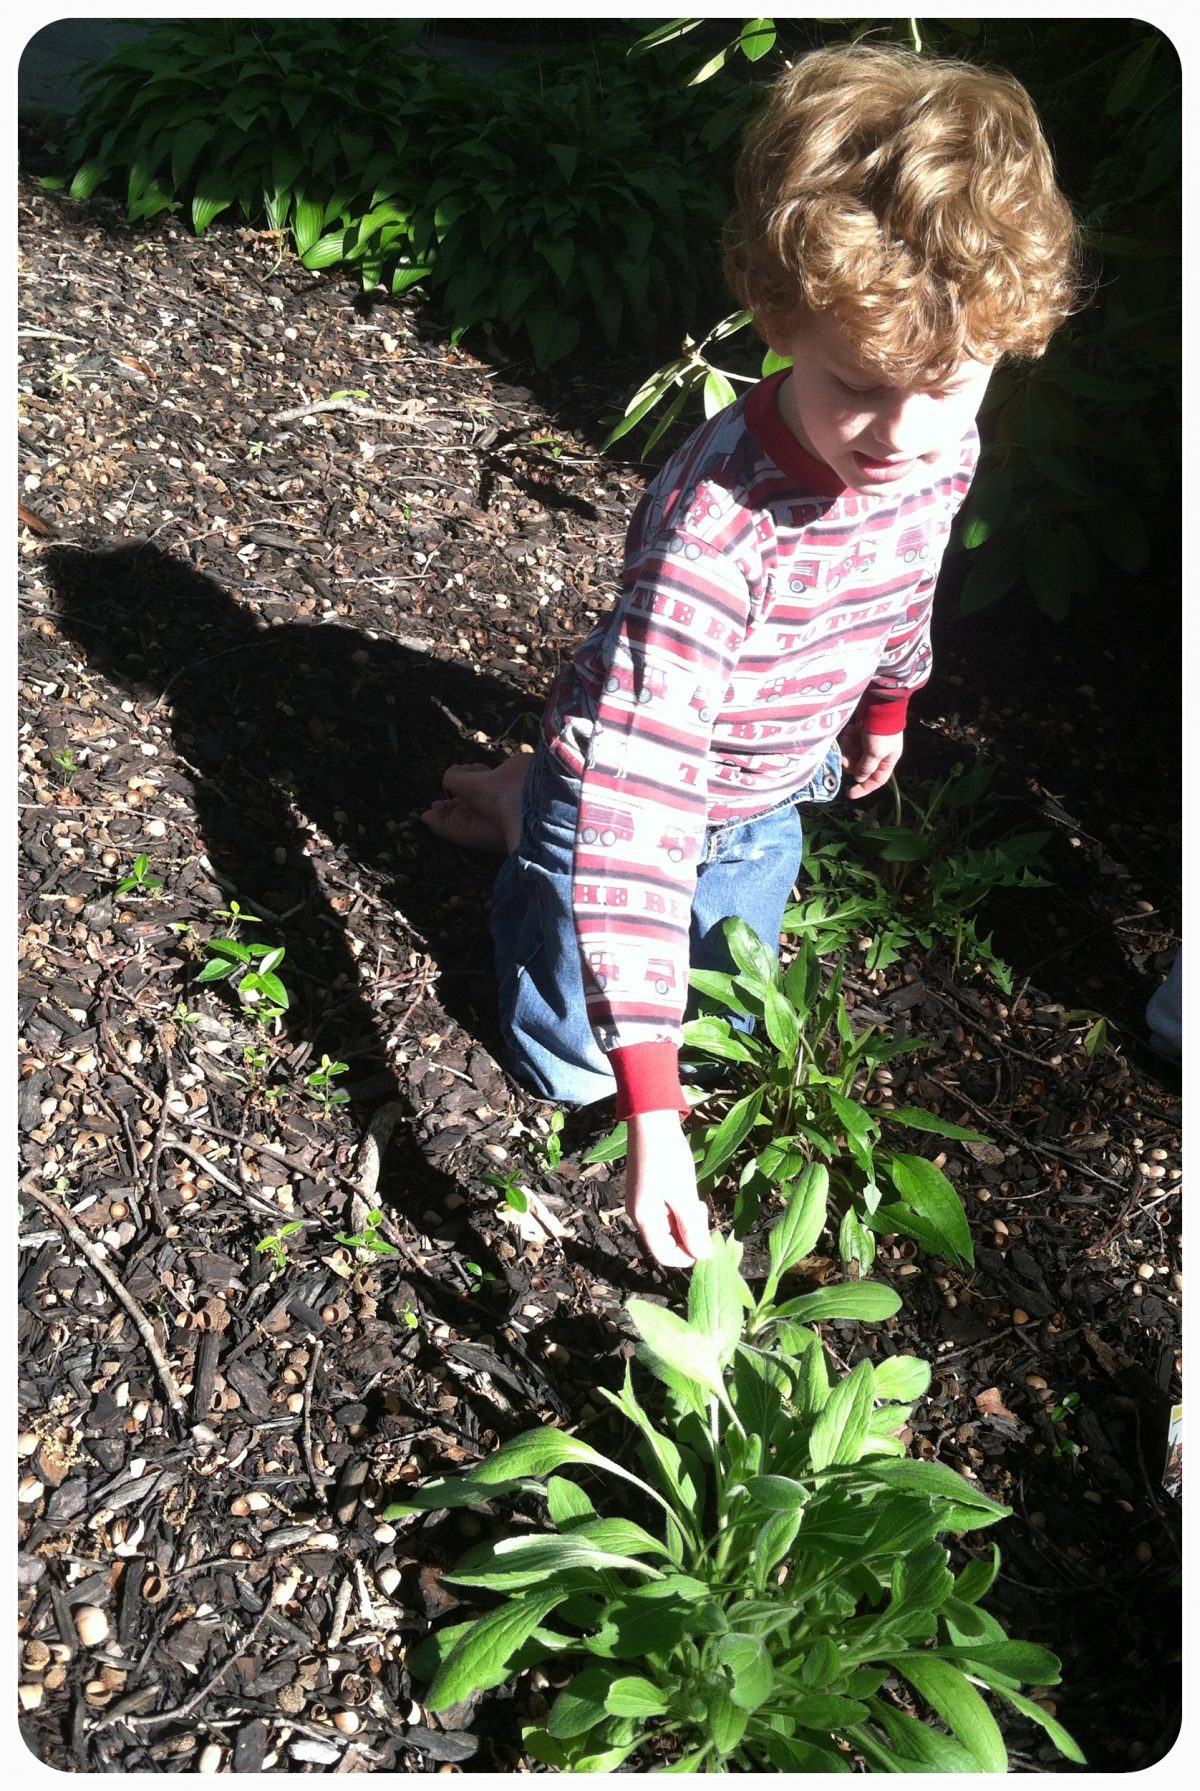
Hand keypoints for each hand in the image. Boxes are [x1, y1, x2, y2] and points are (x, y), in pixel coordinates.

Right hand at [625, 1110, 710, 1269]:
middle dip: (689, 1235)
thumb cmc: (668, 1157)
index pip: (665, 1255)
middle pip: (666, 1241)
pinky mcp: (647, 1189)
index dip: (688, 1256)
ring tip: (697, 1200)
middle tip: (703, 1211)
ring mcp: (642, 1201)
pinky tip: (688, 1192)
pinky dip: (679, 1208)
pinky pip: (665, 1210)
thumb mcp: (684, 1195)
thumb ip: (693, 1228)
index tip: (708, 1242)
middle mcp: (639, 1214)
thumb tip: (702, 1256)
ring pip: (667, 1225)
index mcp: (644, 1219)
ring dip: (685, 1220)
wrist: (651, 1120)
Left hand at [841, 724, 902, 799]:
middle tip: (844, 758)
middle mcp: (879, 753)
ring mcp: (868, 743)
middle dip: (851, 763)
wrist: (878, 706)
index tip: (849, 794)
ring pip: (853, 755)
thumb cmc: (880, 732)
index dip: (864, 789)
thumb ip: (866, 768)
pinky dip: (849, 738)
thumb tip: (859, 778)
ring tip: (849, 738)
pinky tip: (851, 730)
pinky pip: (851, 742)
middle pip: (860, 768)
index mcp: (888, 760)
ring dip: (848, 749)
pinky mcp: (860, 734)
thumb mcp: (875, 753)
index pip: (876, 780)